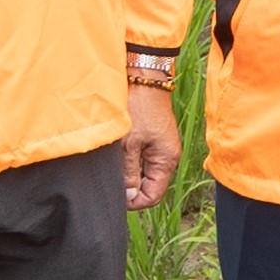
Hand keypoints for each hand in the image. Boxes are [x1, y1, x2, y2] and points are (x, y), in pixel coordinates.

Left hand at [124, 83, 180, 210]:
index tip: (116, 193)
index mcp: (166, 160)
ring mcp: (160, 147)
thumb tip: (129, 197)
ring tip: (114, 158)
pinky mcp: (152, 138)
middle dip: (129, 185)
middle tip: (111, 175)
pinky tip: (118, 150)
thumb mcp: (129, 144)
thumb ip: (129, 173)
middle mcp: (167, 156)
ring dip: (128, 170)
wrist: (144, 78)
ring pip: (142, 172)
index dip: (133, 201)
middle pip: (148, 186)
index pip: (152, 196)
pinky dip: (129, 159)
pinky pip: (141, 158)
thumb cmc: (139, 107)